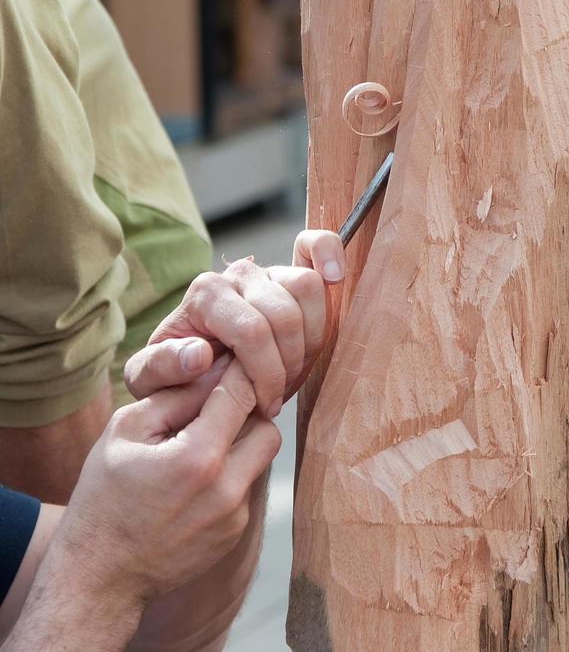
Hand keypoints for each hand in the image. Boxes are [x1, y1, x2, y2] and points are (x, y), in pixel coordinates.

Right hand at [59, 356, 279, 606]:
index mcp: (197, 458)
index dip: (238, 370)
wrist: (101, 577)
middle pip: (267, 425)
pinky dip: (231, 471)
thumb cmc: (104, 495)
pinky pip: (247, 485)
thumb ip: (176, 395)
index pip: (242, 394)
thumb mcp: (126, 431)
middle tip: (216, 404)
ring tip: (203, 439)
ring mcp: (235, 516)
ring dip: (242, 440)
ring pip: (262, 456)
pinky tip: (196, 478)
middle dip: (247, 409)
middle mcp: (227, 489)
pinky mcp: (235, 533)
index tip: (227, 361)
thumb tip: (216, 367)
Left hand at [127, 230, 344, 418]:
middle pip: (285, 315)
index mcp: (205, 294)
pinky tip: (334, 276)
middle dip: (288, 364)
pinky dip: (329, 254)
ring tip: (291, 370)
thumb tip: (199, 354)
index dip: (266, 374)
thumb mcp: (150, 381)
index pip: (252, 332)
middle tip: (277, 395)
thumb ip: (161, 368)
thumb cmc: (174, 374)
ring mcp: (266, 272)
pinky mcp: (289, 275)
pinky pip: (314, 246)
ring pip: (308, 288)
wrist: (193, 369)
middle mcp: (236, 275)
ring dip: (310, 339)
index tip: (263, 404)